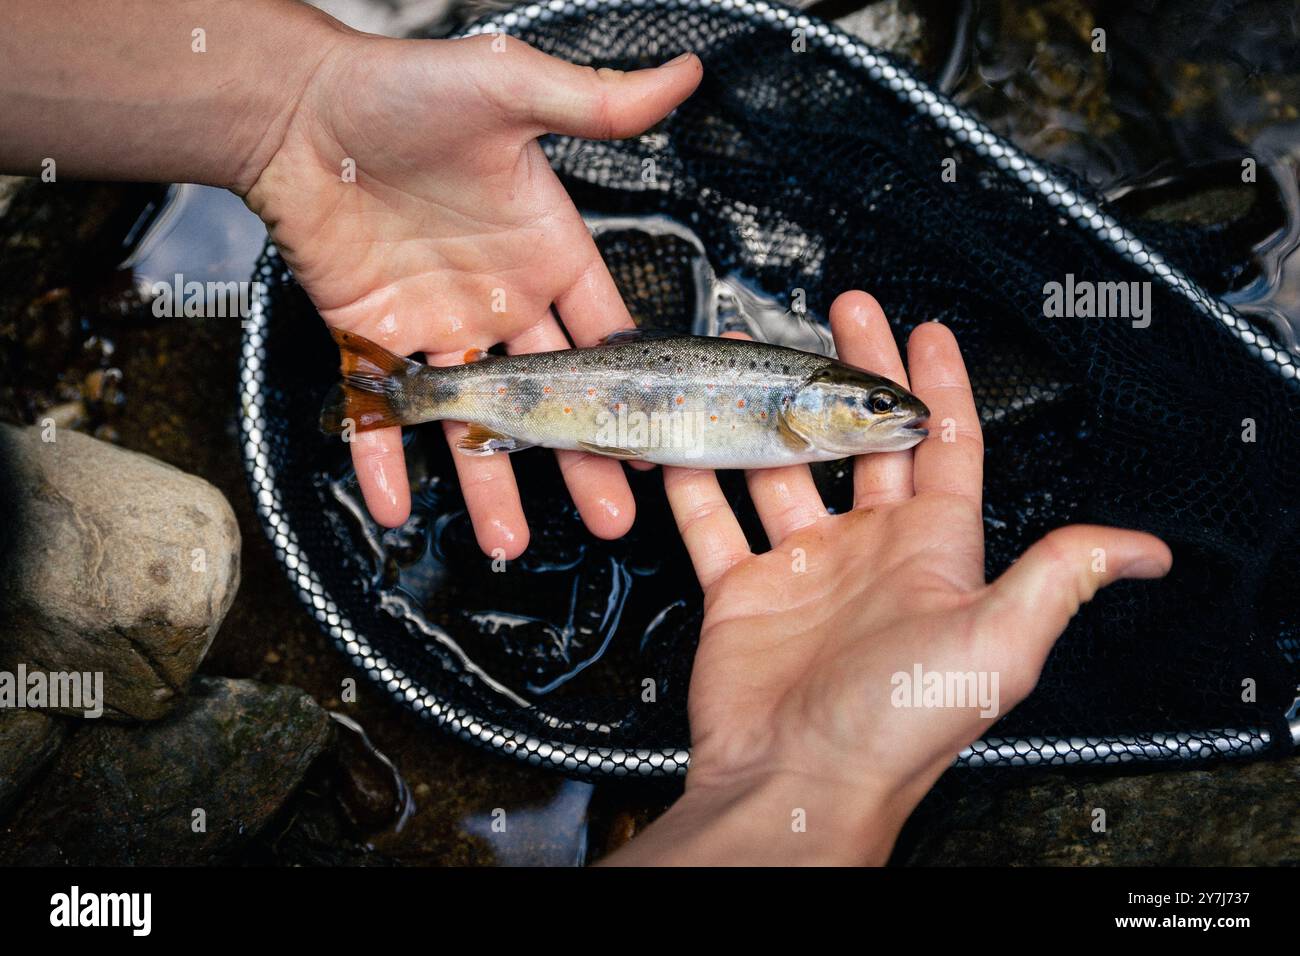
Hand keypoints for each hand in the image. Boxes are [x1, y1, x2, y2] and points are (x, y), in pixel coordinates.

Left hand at [242, 30, 701, 556]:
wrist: (298, 107)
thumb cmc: (404, 91)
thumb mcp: (509, 91)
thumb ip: (594, 102)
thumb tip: (683, 72)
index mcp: (545, 253)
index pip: (603, 334)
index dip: (631, 389)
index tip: (656, 439)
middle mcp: (499, 300)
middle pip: (550, 398)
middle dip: (578, 460)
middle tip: (610, 516)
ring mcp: (437, 326)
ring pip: (473, 420)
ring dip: (488, 483)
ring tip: (508, 543)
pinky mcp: (372, 336)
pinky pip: (383, 411)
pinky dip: (384, 460)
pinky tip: (396, 509)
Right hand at [606, 292, 1170, 864]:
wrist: (799, 778)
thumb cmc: (898, 722)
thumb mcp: (996, 641)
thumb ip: (1058, 577)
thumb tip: (1140, 551)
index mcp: (929, 551)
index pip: (941, 445)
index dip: (937, 384)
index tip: (925, 331)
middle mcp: (865, 551)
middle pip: (858, 439)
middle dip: (848, 373)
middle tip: (836, 316)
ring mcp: (801, 568)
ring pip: (780, 467)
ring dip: (766, 415)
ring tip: (749, 364)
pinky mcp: (742, 591)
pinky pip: (714, 521)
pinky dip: (696, 482)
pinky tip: (684, 443)